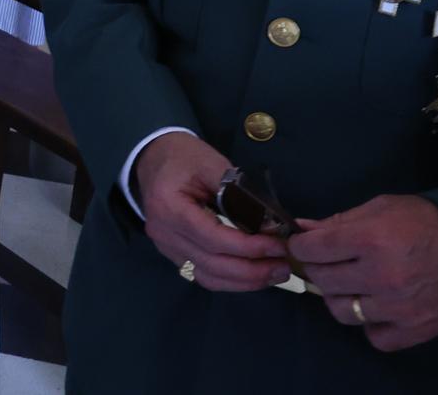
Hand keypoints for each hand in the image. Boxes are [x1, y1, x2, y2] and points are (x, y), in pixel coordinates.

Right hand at [134, 132, 288, 290]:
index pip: (214, 238)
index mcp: (169, 208)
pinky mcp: (174, 254)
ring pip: (209, 277)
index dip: (249, 247)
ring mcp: (166, 247)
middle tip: (285, 266)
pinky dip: (231, 280)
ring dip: (245, 281)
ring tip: (275, 273)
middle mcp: (164, 233)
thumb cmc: (184, 156)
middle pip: (212, 264)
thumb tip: (271, 226)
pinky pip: (204, 275)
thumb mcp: (212, 164)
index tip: (280, 246)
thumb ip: (240, 195)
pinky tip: (254, 274)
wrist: (153, 157)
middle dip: (253, 270)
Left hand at [292, 196, 437, 350]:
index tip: (304, 245)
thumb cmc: (428, 225)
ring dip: (340, 297)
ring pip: (341, 311)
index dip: (301, 245)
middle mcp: (382, 276)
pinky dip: (370, 324)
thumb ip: (340, 219)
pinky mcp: (412, 330)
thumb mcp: (384, 208)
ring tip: (352, 285)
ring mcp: (397, 307)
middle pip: (322, 280)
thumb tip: (303, 228)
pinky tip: (377, 306)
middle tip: (328, 262)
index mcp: (372, 239)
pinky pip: (372, 336)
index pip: (313, 249)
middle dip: (317, 268)